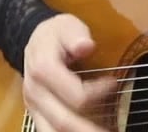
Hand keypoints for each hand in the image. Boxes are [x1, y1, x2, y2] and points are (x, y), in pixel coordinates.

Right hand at [22, 13, 117, 131]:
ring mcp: (33, 106)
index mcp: (44, 70)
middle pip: (63, 121)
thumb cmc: (56, 34)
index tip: (114, 83)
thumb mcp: (67, 25)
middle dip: (89, 130)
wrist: (34, 41)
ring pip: (53, 131)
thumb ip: (76, 35)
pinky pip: (48, 131)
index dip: (98, 93)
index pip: (75, 93)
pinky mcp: (36, 114)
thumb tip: (86, 46)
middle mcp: (35, 92)